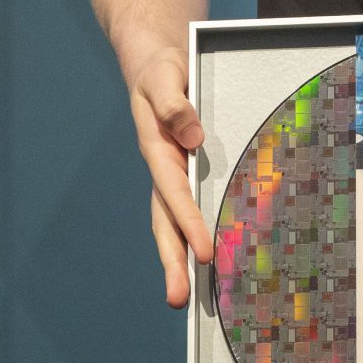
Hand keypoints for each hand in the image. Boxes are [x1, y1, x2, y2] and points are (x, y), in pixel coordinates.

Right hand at [131, 45, 212, 307]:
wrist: (155, 61)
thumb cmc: (162, 69)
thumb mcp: (166, 76)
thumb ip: (177, 105)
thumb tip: (193, 139)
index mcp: (158, 149)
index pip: (174, 194)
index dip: (189, 223)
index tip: (204, 252)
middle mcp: (164, 169)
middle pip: (165, 222)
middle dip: (172, 261)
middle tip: (179, 301)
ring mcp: (171, 174)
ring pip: (170, 224)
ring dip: (177, 260)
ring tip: (184, 299)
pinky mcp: (183, 173)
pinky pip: (185, 211)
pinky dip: (191, 238)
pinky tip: (206, 262)